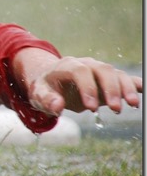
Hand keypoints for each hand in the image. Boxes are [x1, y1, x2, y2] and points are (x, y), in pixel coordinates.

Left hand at [13, 48, 141, 115]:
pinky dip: (135, 84)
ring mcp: (99, 70)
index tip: (91, 108)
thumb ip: (46, 100)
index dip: (87, 88)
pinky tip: (142, 91)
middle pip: (103, 70)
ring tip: (133, 105)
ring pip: (116, 74)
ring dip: (126, 88)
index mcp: (68, 66)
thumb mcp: (39, 94)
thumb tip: (57, 107)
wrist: (51, 80)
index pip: (81, 72)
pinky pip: (125, 78)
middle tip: (116, 110)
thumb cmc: (45, 88)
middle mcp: (87, 64)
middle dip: (111, 89)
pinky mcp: (108, 79)